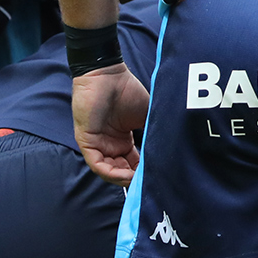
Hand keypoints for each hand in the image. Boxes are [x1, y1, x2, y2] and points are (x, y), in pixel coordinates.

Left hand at [73, 65, 149, 183]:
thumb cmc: (127, 90)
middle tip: (151, 183)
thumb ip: (155, 133)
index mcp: (123, 141)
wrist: (107, 74)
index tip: (159, 176)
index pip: (133, 164)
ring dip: (124, 179)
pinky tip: (127, 176)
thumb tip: (171, 152)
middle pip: (121, 171)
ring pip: (109, 171)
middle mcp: (110, 145)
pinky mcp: (86, 142)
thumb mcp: (147, 116)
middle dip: (135, 180)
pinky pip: (97, 165)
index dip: (144, 172)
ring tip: (140, 182)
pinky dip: (112, 173)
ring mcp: (97, 144)